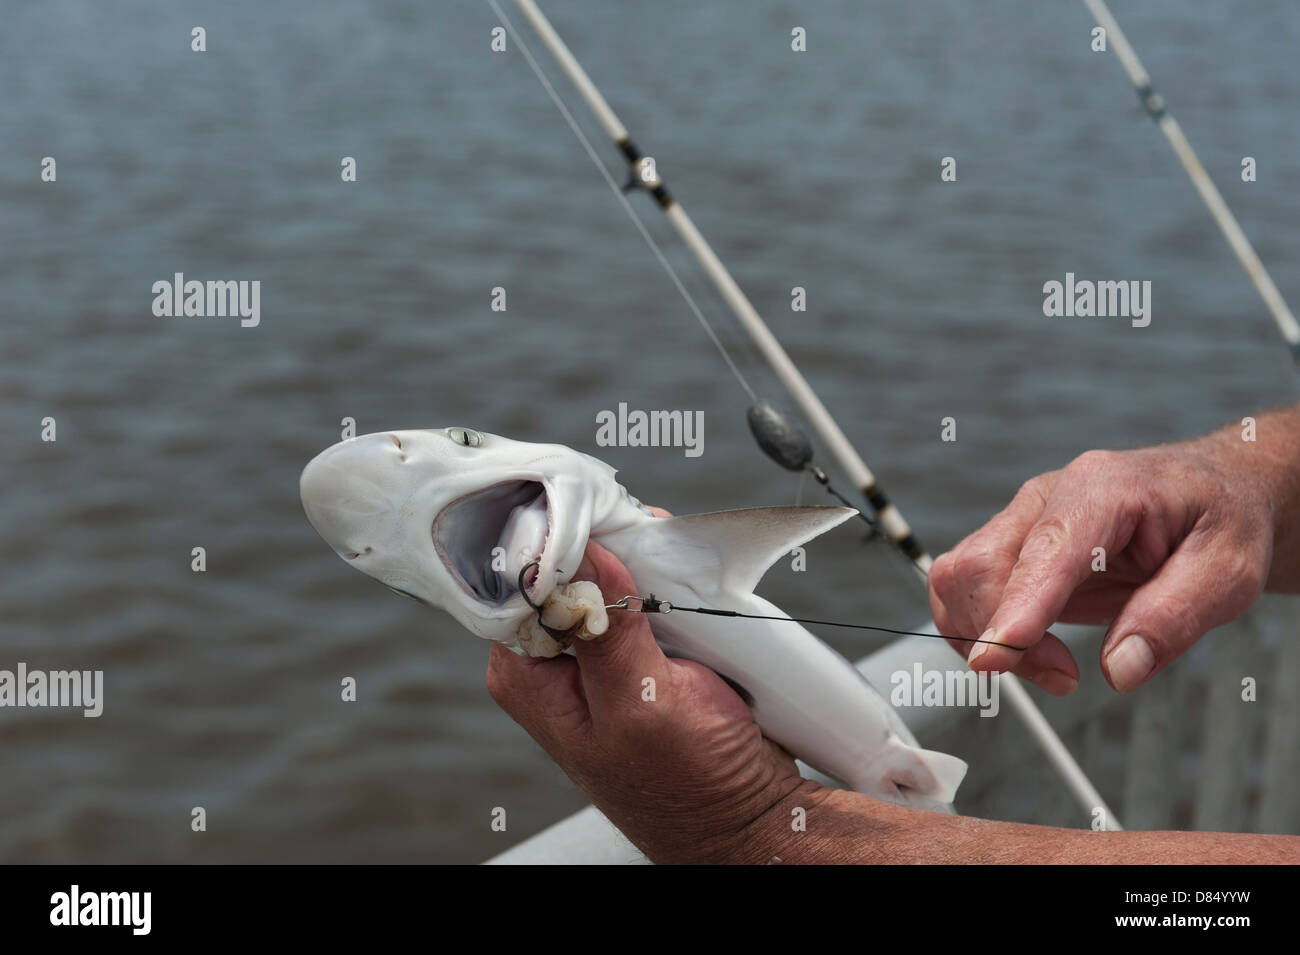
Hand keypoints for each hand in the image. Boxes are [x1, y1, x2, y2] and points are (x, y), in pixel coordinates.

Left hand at [486, 534, 823, 863]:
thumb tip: (582, 552)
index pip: (519, 583)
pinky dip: (668, 583)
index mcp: (529, 674)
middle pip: (564, 570)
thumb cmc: (689, 786)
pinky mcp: (640, 651)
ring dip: (645, 564)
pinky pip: (644, 595)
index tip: (599, 517)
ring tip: (675, 566)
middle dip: (609, 548)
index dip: (557, 542)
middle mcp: (555, 662)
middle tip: (648, 535)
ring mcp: (599, 656)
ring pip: (609, 576)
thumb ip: (607, 631)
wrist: (748, 812)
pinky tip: (686, 582)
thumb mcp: (643, 705)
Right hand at [928, 438, 1274, 694]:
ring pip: (959, 577)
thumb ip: (1173, 618)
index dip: (1015, 610)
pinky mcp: (1011, 545)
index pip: (1045, 552)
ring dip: (985, 636)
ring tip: (1054, 667)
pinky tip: (1030, 649)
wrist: (1209, 491)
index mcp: (1104, 490)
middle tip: (1064, 678)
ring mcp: (1023, 519)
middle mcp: (1047, 497)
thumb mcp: (1229, 571)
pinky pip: (963, 588)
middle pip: (982, 565)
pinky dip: (982, 629)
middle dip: (1002, 636)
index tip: (993, 659)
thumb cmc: (1219, 520)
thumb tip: (1119, 670)